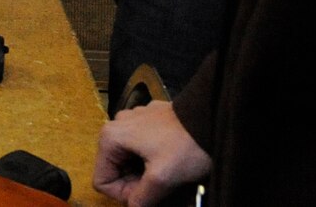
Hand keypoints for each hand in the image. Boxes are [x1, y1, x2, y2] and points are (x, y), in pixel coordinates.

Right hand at [93, 103, 210, 205]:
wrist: (213, 117)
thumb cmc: (185, 146)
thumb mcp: (162, 179)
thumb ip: (142, 199)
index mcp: (111, 137)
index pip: (103, 181)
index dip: (124, 194)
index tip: (150, 194)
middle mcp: (116, 125)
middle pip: (116, 169)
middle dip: (136, 184)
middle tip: (162, 187)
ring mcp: (133, 119)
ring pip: (129, 159)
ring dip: (145, 172)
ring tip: (169, 173)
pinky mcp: (149, 118)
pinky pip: (141, 146)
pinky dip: (153, 157)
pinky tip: (171, 157)